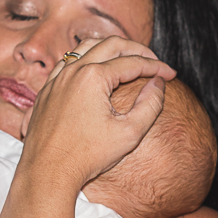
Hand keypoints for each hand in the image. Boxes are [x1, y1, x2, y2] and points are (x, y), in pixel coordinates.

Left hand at [18, 36, 175, 191]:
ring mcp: (56, 79)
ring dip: (111, 49)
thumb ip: (150, 105)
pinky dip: (87, 60)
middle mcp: (73, 71)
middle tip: (154, 61)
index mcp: (93, 77)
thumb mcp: (129, 133)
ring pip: (86, 48)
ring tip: (128, 59)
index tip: (171, 75)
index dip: (156, 67)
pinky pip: (68, 63)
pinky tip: (96, 72)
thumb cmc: (87, 156)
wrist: (47, 173)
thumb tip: (158, 83)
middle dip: (137, 50)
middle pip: (111, 45)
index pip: (133, 63)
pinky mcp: (46, 90)